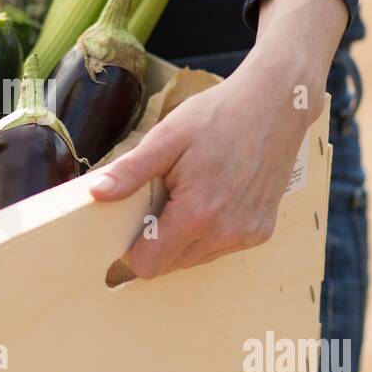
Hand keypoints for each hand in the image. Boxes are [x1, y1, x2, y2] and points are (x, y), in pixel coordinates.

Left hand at [88, 0, 346, 277]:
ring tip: (189, 195)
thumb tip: (96, 194)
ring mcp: (247, 235)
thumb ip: (130, 171)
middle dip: (157, 241)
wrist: (275, 105)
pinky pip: (221, 248)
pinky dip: (209, 232)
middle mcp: (226, 233)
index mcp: (197, 215)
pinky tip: (213, 197)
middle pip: (171, 265)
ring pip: (196, 259)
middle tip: (162, 199)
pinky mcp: (261, 231)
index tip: (129, 227)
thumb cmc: (219, 116)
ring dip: (183, 238)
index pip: (149, 265)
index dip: (132, 250)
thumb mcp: (166, 138)